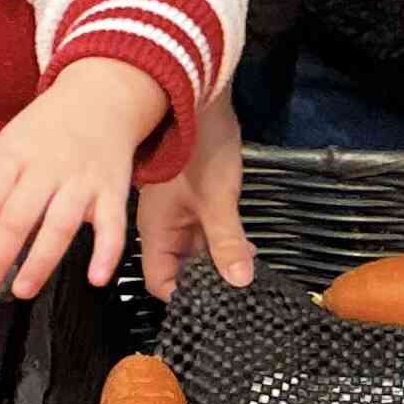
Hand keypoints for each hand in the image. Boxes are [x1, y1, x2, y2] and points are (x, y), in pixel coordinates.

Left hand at [0, 61, 170, 300]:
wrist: (101, 98)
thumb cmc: (48, 128)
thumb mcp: (6, 146)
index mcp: (14, 153)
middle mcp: (48, 166)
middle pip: (17, 217)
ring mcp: (82, 180)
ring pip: (60, 225)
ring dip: (40, 263)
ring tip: (22, 289)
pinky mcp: (113, 191)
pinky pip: (113, 225)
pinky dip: (107, 254)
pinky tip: (95, 278)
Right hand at [139, 91, 257, 301]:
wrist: (201, 99)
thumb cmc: (200, 147)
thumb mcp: (218, 200)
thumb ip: (227, 243)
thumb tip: (239, 282)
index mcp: (155, 230)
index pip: (160, 282)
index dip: (186, 297)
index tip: (217, 304)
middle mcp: (162, 226)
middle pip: (181, 270)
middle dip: (210, 281)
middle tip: (240, 289)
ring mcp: (179, 213)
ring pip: (197, 252)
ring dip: (221, 260)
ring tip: (248, 269)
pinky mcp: (195, 201)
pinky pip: (205, 232)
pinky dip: (224, 242)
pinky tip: (246, 248)